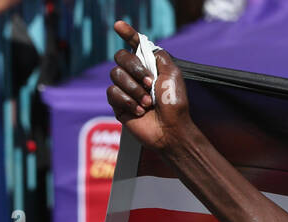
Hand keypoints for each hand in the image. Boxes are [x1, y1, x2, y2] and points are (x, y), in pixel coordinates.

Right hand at [106, 19, 191, 151]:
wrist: (171, 129)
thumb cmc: (175, 104)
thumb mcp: (173, 75)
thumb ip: (160, 56)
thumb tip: (145, 44)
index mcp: (149, 66)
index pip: (134, 45)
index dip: (127, 34)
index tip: (118, 26)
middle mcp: (135, 75)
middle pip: (120, 57)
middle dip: (136, 70)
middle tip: (150, 84)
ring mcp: (125, 88)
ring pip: (115, 75)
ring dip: (134, 89)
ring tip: (148, 103)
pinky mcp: (118, 103)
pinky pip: (112, 92)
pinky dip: (128, 101)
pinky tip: (140, 111)